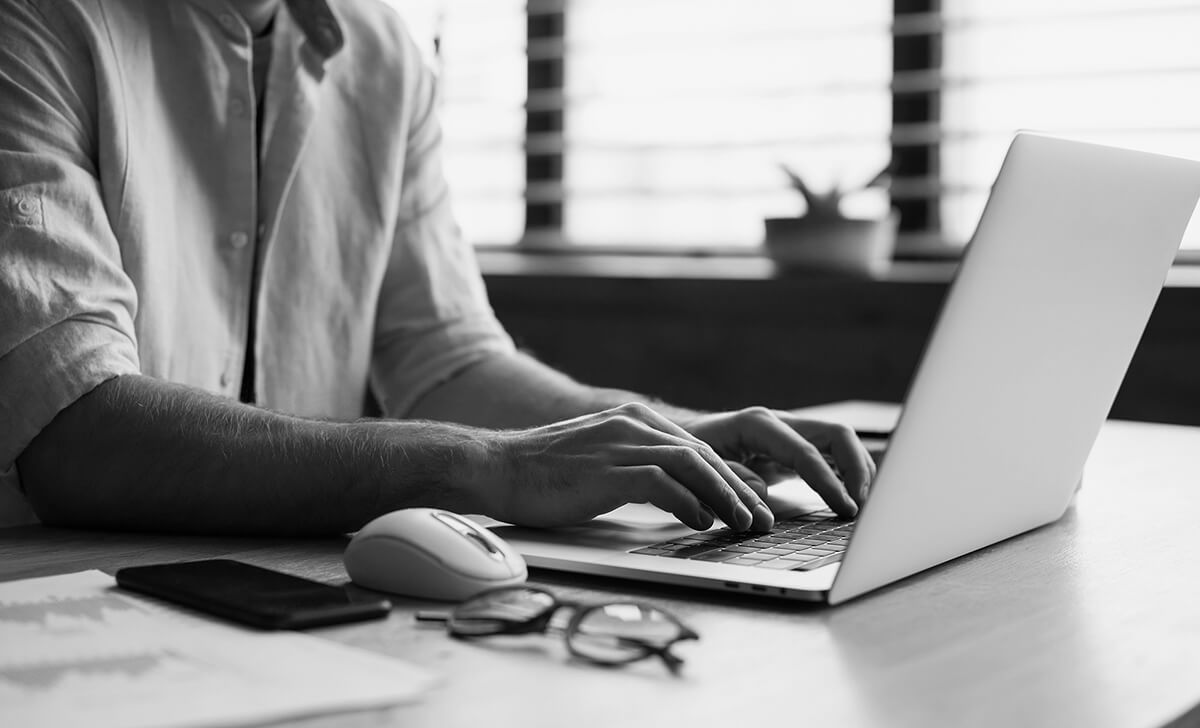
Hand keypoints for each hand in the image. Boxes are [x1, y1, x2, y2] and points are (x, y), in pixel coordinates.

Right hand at [480, 403, 771, 530]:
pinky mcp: (607, 468)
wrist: (496, 467)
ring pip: (693, 465)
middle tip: (761, 518)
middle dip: (739, 489)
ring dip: (725, 496)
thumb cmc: (543, 474)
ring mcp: (620, 443)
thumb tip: (685, 498)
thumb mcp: (602, 462)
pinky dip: (689, 503)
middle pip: (703, 454)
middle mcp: (633, 424)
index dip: (730, 476)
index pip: (697, 447)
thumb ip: (640, 470)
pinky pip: (663, 483)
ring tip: (743, 523)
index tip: (752, 502)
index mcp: (633, 418)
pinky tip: (701, 521)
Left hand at [678, 407, 875, 517]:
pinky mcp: (792, 448)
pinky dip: (847, 474)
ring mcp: (789, 433)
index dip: (830, 482)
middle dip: (858, 469)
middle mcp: (780, 423)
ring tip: (864, 505)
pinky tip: (852, 498)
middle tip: (865, 506)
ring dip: (859, 471)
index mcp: (758, 425)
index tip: (847, 508)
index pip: (807, 453)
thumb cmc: (686, 453)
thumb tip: (763, 497)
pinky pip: (830, 456)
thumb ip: (732, 481)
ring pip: (841, 443)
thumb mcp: (701, 469)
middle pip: (837, 435)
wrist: (677, 438)